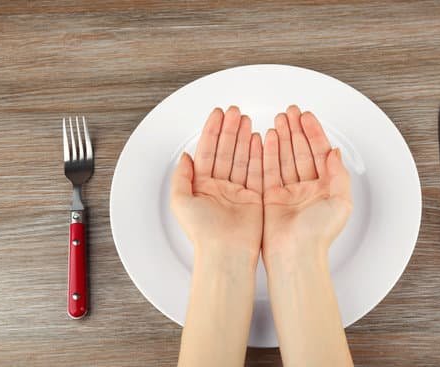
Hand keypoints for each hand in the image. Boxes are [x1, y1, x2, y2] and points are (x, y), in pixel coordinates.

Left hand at [170, 106, 262, 260]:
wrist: (225, 252)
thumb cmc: (202, 232)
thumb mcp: (180, 200)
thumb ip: (181, 176)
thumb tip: (185, 156)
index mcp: (201, 186)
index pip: (208, 151)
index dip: (212, 131)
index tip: (218, 114)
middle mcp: (219, 187)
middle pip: (225, 151)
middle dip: (230, 130)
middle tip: (236, 112)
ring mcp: (237, 192)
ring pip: (241, 158)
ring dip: (244, 138)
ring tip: (247, 120)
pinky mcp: (254, 198)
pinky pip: (256, 171)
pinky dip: (258, 155)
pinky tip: (259, 140)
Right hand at [262, 106, 353, 366]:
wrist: (295, 254)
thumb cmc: (318, 235)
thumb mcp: (341, 201)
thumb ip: (338, 173)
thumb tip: (335, 152)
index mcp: (325, 187)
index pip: (318, 152)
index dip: (313, 132)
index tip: (306, 116)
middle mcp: (307, 188)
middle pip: (300, 150)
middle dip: (295, 129)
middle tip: (290, 112)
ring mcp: (288, 192)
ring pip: (284, 156)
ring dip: (281, 137)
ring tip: (277, 120)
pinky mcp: (271, 197)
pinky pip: (268, 169)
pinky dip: (267, 152)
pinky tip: (265, 139)